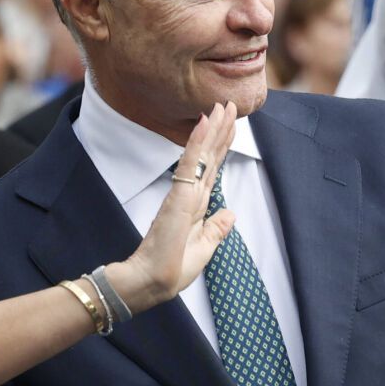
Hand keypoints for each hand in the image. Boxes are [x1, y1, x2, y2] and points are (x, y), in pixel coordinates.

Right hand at [104, 103, 237, 313]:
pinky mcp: (179, 196)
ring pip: (202, 154)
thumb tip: (231, 214)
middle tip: (228, 103)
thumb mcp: (204, 248)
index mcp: (196, 207)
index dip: (221, 147)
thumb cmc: (173, 270)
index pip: (212, 170)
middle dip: (220, 130)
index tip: (230, 125)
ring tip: (221, 106)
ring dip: (213, 129)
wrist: (153, 281)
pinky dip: (198, 141)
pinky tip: (204, 122)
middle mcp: (191, 196)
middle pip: (210, 156)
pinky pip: (191, 163)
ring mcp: (185, 193)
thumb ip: (216, 229)